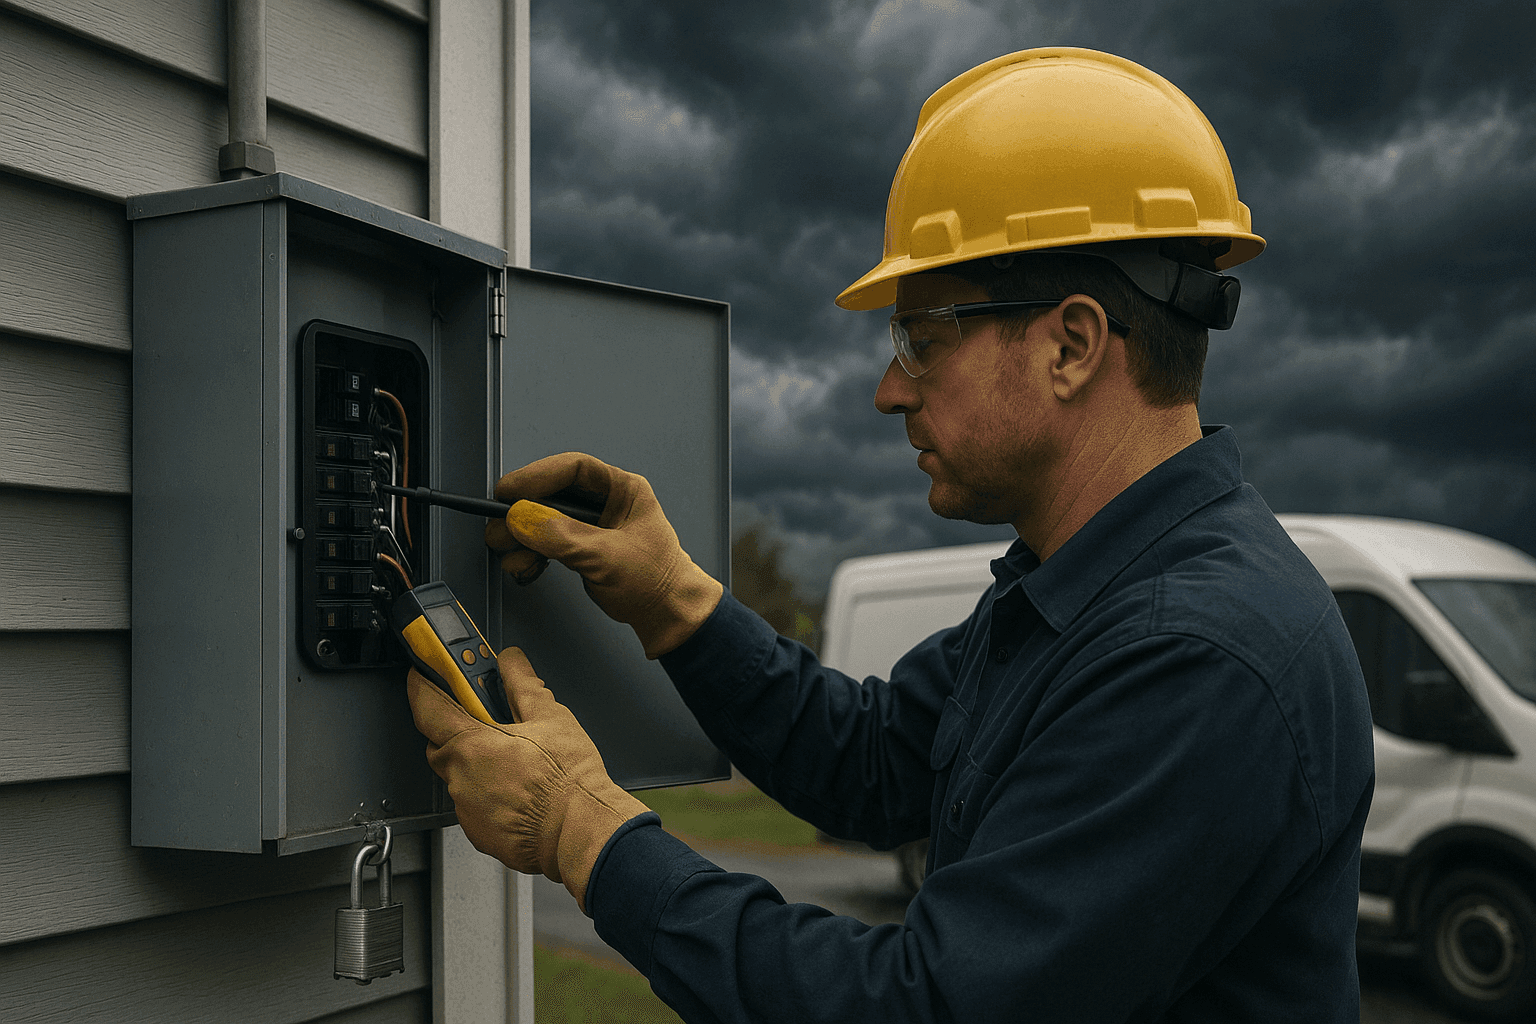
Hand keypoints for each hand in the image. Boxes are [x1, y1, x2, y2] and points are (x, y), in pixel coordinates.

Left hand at [408, 647, 650, 912]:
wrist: (580, 831)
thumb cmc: (567, 781)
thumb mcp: (550, 717)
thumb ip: (523, 685)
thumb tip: (511, 662)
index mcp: (471, 745)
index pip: (427, 708)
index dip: (422, 687)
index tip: (423, 674)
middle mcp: (461, 779)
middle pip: (440, 745)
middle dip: (454, 728)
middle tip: (482, 718)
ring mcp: (467, 809)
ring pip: (460, 777)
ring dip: (476, 764)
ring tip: (513, 760)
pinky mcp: (479, 833)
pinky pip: (474, 805)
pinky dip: (488, 794)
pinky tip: (517, 790)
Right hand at [484, 451, 723, 658]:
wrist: (667, 616)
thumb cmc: (658, 581)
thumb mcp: (608, 556)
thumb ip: (565, 537)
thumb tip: (524, 518)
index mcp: (623, 490)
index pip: (573, 469)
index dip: (537, 476)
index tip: (509, 491)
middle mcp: (605, 504)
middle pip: (551, 495)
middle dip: (522, 512)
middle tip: (500, 527)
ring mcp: (591, 528)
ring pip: (543, 521)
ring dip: (521, 538)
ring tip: (509, 553)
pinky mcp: (580, 550)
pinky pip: (545, 544)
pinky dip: (530, 555)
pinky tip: (524, 566)